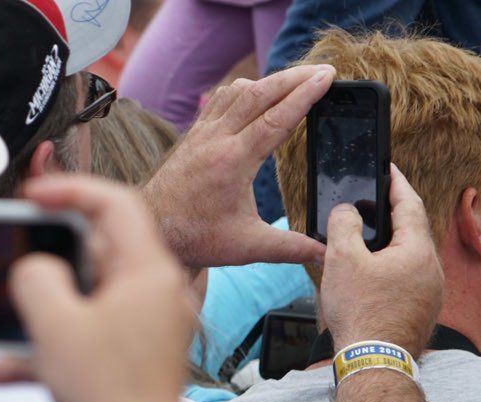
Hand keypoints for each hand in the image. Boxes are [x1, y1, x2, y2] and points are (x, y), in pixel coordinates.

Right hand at [11, 174, 196, 401]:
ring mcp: (147, 329)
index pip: (114, 204)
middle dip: (48, 259)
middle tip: (15, 262)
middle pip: (97, 253)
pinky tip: (4, 367)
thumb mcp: (55, 324)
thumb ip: (36, 278)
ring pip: (86, 299)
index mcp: (149, 272)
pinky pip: (86, 337)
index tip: (34, 196)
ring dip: (43, 308)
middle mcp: (156, 295)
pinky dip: (50, 346)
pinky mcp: (133, 360)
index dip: (70, 190)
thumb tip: (34, 269)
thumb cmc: (107, 393)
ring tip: (6, 319)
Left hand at [142, 64, 334, 269]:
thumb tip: (325, 254)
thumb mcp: (247, 247)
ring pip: (238, 92)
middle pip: (259, 93)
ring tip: (297, 78)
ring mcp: (202, 134)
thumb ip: (289, 248)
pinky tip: (257, 93)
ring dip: (269, 81)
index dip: (304, 95)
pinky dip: (244, 90)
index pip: (275, 118)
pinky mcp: (193, 134)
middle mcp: (215, 140)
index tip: (327, 77)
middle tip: (324, 68)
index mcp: (232, 162)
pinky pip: (220, 99)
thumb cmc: (196, 238)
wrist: (152, 231)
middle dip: (294, 77)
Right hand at [320, 164, 443, 356]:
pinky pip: (409, 281)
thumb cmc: (361, 313)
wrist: (375, 363)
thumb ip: (344, 225)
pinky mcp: (423, 313)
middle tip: (374, 203)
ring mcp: (431, 294)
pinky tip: (373, 279)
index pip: (410, 203)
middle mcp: (432, 269)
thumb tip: (347, 212)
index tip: (387, 167)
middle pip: (412, 230)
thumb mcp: (342, 260)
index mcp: (418, 249)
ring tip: (368, 243)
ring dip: (391, 246)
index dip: (396, 182)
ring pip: (411, 258)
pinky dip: (393, 271)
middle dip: (393, 215)